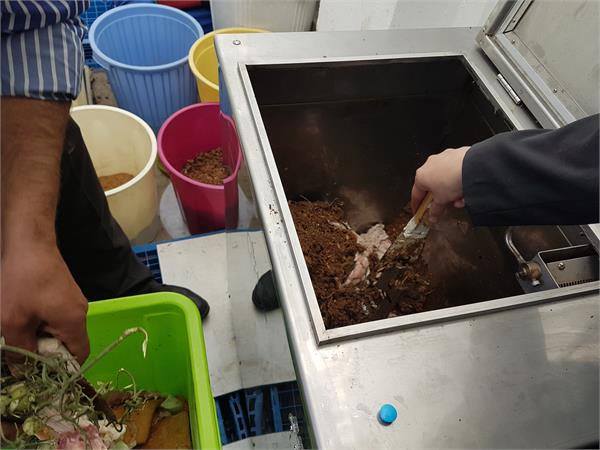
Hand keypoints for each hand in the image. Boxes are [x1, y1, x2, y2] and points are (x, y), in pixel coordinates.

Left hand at [1, 242, 89, 363]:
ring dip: (39, 335)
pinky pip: (56, 316)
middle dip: (44, 351)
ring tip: (16, 329)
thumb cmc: (21, 281)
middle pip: (68, 344)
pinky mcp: (64, 292)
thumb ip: (18, 350)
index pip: (79, 357)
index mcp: (73, 321)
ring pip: (59, 329)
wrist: (28, 243)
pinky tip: (21, 315)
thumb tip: (22, 370)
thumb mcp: (11, 322)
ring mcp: (73, 300)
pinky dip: (40, 321)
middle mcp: (80, 312)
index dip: (62, 370)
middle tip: (19, 349)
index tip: (39, 373)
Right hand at [411, 146, 469, 222]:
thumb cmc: (452, 180)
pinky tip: (466, 189)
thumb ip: (435, 210)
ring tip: (459, 200)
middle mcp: (430, 164)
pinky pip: (455, 172)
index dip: (417, 205)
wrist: (472, 167)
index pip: (416, 194)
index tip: (419, 211)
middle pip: (432, 186)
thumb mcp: (442, 201)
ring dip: (451, 192)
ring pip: (445, 180)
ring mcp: (443, 158)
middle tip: (443, 206)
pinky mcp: (456, 155)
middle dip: (440, 198)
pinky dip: (459, 182)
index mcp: (421, 175)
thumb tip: (433, 216)